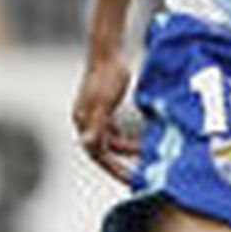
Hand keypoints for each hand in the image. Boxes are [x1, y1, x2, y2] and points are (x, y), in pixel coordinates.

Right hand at [72, 48, 138, 184]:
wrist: (108, 52)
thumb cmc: (107, 75)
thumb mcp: (104, 103)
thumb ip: (97, 126)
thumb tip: (87, 144)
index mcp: (84, 121)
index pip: (98, 154)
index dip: (115, 169)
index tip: (132, 179)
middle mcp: (86, 120)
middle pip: (104, 150)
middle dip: (123, 161)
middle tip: (142, 172)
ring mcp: (94, 114)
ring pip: (111, 140)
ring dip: (127, 148)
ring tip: (146, 153)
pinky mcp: (104, 107)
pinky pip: (115, 130)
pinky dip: (126, 136)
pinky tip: (141, 140)